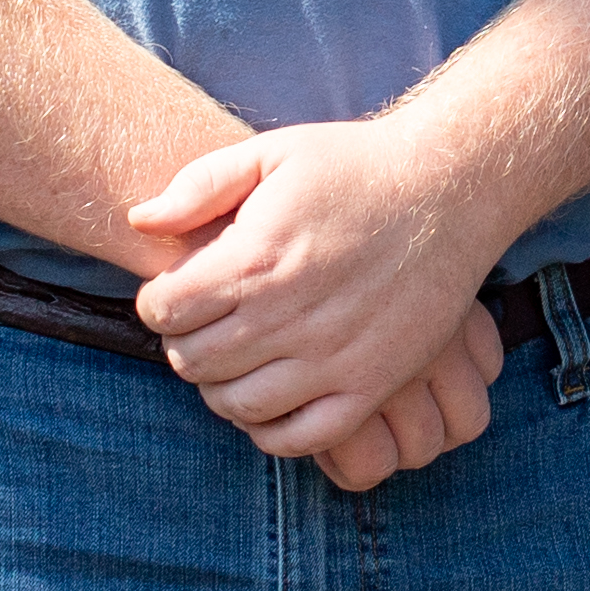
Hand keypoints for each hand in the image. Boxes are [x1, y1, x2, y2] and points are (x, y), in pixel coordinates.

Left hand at [129, 116, 513, 477]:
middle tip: (208, 324)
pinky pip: (301, 437)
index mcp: (256, 259)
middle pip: (192, 361)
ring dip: (221, 387)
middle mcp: (288, 315)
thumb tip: (138, 221)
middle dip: (186, 343)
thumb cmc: (358, 168)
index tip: (180, 291)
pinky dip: (272, 430)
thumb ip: (200, 183)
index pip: (163, 310)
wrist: (451, 189)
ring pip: (237, 404)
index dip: (159, 301)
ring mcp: (332, 357)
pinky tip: (272, 397)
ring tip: (237, 359)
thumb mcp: (274, 153)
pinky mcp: (371, 383)